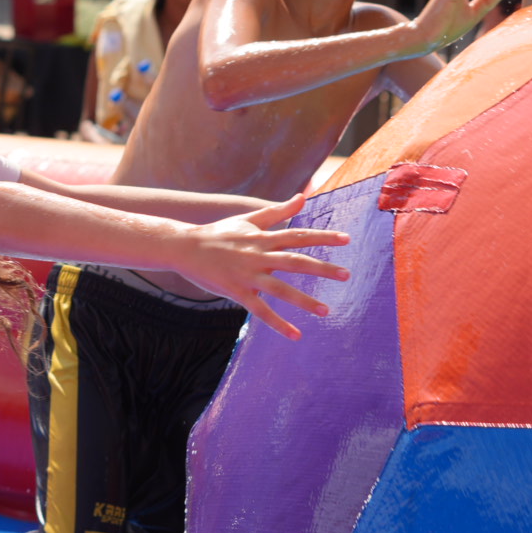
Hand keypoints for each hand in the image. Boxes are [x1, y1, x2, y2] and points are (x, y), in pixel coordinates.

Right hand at [180, 194, 350, 338]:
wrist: (185, 247)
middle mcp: (258, 256)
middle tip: (346, 275)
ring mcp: (247, 275)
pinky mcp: (236, 292)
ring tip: (326, 312)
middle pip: (295, 261)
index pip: (298, 235)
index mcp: (262, 238)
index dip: (322, 237)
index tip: (346, 239)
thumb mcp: (249, 219)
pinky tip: (295, 335)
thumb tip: (303, 196)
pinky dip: (278, 323)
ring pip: (280, 289)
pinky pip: (260, 310)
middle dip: (321, 268)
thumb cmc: (218, 233)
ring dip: (304, 301)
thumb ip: (277, 211)